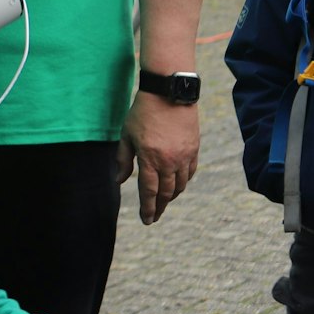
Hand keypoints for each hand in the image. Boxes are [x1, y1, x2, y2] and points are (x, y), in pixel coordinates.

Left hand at [118, 94, 198, 223]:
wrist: (169, 93)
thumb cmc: (143, 113)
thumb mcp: (127, 135)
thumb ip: (123, 160)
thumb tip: (119, 181)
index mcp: (150, 159)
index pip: (149, 192)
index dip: (148, 209)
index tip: (147, 220)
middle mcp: (169, 161)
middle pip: (166, 193)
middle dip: (159, 207)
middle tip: (154, 217)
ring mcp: (184, 156)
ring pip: (180, 185)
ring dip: (171, 196)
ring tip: (163, 202)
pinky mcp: (194, 149)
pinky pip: (190, 173)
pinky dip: (183, 182)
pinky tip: (177, 185)